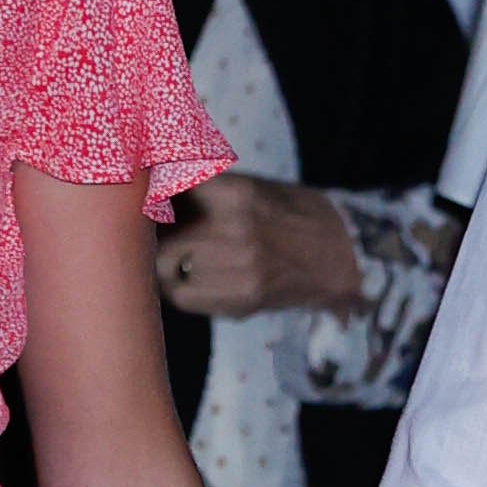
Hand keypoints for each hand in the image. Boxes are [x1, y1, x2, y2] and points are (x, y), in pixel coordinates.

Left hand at [154, 173, 361, 318]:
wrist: (341, 255)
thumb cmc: (288, 213)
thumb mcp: (249, 186)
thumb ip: (201, 188)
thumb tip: (148, 185)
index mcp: (236, 194)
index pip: (168, 188)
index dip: (150, 191)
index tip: (145, 193)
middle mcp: (234, 232)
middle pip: (158, 232)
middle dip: (152, 230)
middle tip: (154, 227)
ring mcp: (238, 270)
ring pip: (164, 267)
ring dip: (163, 259)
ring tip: (175, 252)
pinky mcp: (241, 301)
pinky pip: (182, 296)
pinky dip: (179, 286)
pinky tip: (192, 276)